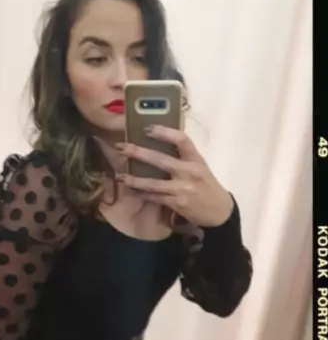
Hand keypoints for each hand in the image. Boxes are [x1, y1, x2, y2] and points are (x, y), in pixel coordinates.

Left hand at [115, 126, 233, 227]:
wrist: (219, 211)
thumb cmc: (206, 185)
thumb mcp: (200, 167)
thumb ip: (183, 157)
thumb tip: (159, 144)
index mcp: (196, 158)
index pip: (181, 139)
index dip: (164, 132)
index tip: (147, 128)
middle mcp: (190, 171)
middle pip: (161, 159)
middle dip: (138, 153)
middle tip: (122, 148)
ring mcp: (183, 188)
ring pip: (153, 183)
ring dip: (134, 180)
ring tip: (120, 177)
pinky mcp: (178, 203)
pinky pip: (155, 197)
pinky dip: (142, 194)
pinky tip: (132, 192)